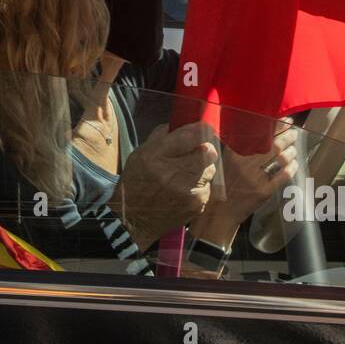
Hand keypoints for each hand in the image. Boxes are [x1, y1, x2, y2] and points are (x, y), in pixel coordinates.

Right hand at [109, 121, 218, 250]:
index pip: (190, 136)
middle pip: (208, 152)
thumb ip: (162, 136)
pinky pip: (208, 186)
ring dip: (203, 167)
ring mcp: (188, 192)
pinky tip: (185, 188)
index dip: (201, 129)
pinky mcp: (197, 204)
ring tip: (187, 172)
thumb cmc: (136, 182)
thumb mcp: (141, 153)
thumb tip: (184, 124)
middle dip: (204, 149)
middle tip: (195, 151)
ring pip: (211, 169)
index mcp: (157, 157)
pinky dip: (200, 184)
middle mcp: (174, 174)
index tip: (203, 128)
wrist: (133, 219)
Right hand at [192, 118, 299, 246]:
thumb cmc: (220, 185)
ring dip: (290, 151)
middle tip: (294, 132)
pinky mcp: (263, 193)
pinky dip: (290, 168)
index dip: (274, 127)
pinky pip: (282, 177)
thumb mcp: (222, 163)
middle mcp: (244, 165)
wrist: (219, 214)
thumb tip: (255, 133)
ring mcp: (255, 179)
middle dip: (287, 137)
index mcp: (233, 155)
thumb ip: (235, 149)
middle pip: (272, 146)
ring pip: (279, 160)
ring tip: (294, 147)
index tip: (284, 121)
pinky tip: (294, 164)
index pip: (258, 135)